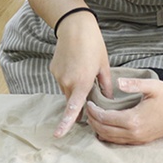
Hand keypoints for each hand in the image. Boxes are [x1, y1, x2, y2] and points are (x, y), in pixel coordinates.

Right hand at [50, 12, 110, 137]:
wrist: (75, 27)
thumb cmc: (94, 45)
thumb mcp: (104, 65)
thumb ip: (105, 85)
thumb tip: (108, 100)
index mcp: (82, 82)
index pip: (73, 108)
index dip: (66, 122)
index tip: (59, 134)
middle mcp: (67, 82)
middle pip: (72, 101)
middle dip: (79, 104)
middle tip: (91, 97)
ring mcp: (59, 76)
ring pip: (67, 91)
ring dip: (75, 89)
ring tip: (85, 71)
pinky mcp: (54, 70)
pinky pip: (62, 81)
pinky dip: (70, 79)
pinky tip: (77, 66)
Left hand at [85, 77, 162, 144]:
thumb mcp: (153, 85)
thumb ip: (134, 84)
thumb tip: (118, 83)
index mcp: (134, 119)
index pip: (106, 119)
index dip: (94, 111)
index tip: (89, 103)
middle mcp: (135, 133)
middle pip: (105, 131)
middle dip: (93, 122)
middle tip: (89, 111)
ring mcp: (139, 139)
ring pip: (111, 139)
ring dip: (100, 130)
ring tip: (94, 119)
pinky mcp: (143, 140)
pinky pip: (121, 142)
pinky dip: (110, 136)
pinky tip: (107, 128)